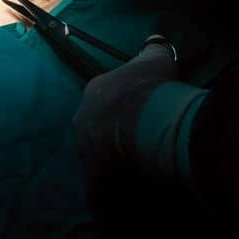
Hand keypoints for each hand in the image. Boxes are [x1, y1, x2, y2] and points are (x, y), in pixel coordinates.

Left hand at [73, 39, 182, 188]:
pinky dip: (115, 195)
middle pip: (97, 130)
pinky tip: (131, 198)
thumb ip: (152, 50)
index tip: (140, 114)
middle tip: (140, 143)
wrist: (149, 122)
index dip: (124, 107)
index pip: (105, 100)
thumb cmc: (150, 88)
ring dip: (116, 164)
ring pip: (99, 160)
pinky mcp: (95, 183)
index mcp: (95, 92)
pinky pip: (104, 191)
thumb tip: (153, 40)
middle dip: (115, 136)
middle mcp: (83, 121)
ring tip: (141, 169)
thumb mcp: (155, 60)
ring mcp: (86, 153)